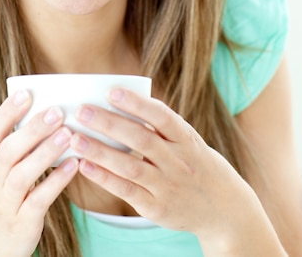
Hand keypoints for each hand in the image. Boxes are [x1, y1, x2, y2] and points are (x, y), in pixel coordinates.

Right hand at [0, 90, 78, 256]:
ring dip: (45, 152)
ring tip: (68, 134)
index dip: (7, 112)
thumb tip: (39, 113)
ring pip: (22, 174)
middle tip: (57, 110)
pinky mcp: (21, 224)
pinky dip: (56, 182)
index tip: (27, 93)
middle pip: (8, 150)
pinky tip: (74, 165)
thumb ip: (8, 148)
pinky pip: (39, 200)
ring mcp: (4, 205)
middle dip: (32, 129)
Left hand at [70, 88, 262, 250]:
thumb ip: (161, 127)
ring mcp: (168, 186)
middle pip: (141, 139)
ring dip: (100, 151)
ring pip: (130, 167)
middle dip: (109, 123)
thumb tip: (121, 103)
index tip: (111, 91)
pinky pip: (127, 191)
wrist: (225, 210)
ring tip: (75, 139)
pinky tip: (84, 166)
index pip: (162, 117)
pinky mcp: (157, 209)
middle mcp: (179, 162)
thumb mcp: (190, 141)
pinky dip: (104, 178)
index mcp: (187, 139)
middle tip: (82, 111)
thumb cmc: (197, 164)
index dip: (137, 103)